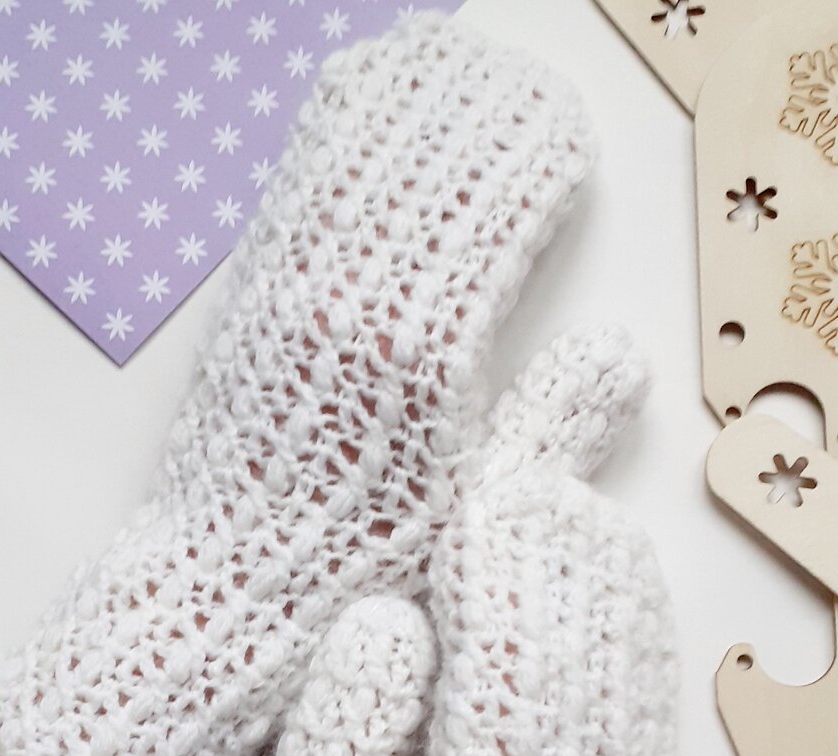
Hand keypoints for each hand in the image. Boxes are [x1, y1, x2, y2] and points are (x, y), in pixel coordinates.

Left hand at [0, 12, 596, 755]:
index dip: (532, 169)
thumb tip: (616, 355)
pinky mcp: (245, 315)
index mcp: (422, 348)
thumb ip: (553, 423)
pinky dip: (328, 153)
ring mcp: (286, 300)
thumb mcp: (478, 514)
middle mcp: (348, 301)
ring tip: (434, 74)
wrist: (223, 598)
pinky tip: (343, 129)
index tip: (563, 141)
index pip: (490, 219)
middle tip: (508, 89)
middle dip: (469, 121)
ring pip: (349, 172)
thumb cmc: (361, 572)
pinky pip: (293, 204)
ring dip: (396, 115)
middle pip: (418, 174)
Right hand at [213, 330, 675, 755]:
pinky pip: (640, 719)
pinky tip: (599, 588)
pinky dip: (621, 635)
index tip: (506, 449)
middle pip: (587, 634)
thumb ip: (345, 721)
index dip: (508, 531)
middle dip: (565, 521)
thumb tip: (395, 617)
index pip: (511, 636)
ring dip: (597, 568)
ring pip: (629, 667)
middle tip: (557, 426)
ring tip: (571, 487)